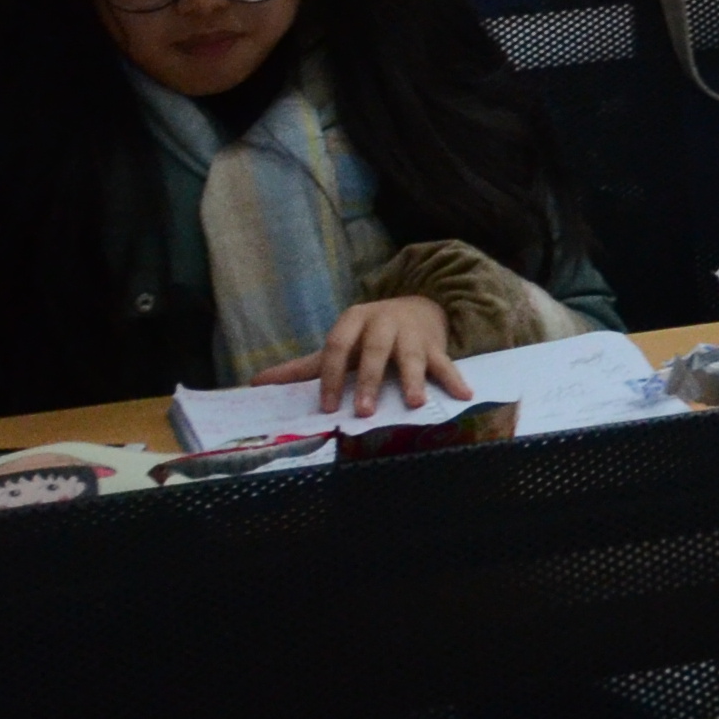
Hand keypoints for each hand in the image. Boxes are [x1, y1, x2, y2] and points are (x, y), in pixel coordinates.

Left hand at [259, 294, 472, 417]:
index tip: (329, 406)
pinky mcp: (435, 343)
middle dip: (370, 380)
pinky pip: (445, 361)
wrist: (417, 307)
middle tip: (365, 411)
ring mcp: (411, 332)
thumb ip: (303, 368)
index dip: (331, 376)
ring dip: (412, 379)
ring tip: (415, 403)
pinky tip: (463, 394)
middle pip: (374, 350)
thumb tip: (255, 383)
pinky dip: (454, 378)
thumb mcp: (338, 346)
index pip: (337, 346)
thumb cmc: (368, 337)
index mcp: (353, 321)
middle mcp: (383, 321)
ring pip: (410, 355)